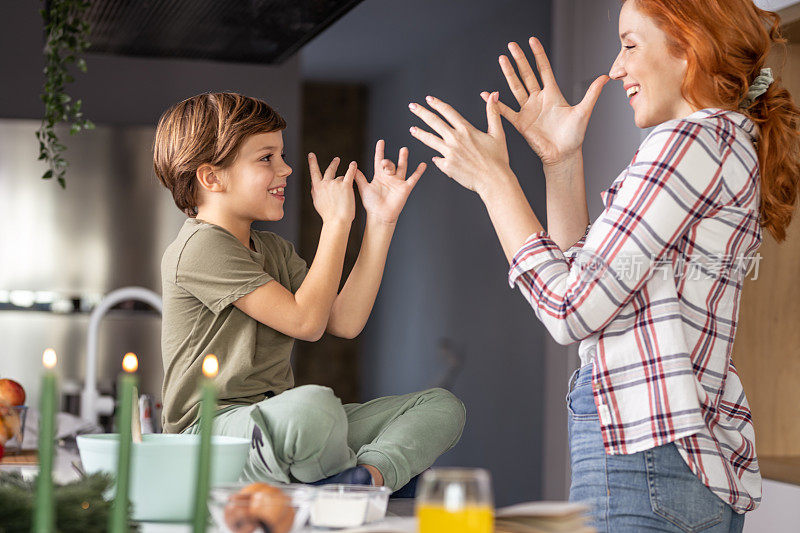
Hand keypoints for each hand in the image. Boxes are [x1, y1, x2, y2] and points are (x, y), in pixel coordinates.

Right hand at [308, 154, 355, 223]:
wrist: (336, 221)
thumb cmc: (328, 215)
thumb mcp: (318, 203)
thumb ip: (316, 192)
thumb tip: (315, 186)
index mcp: (317, 188)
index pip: (314, 173)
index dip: (312, 163)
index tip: (311, 155)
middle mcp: (325, 183)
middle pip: (329, 170)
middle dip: (333, 164)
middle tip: (337, 159)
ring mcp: (335, 183)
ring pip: (341, 177)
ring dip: (344, 183)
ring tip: (345, 194)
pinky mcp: (345, 185)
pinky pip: (350, 173)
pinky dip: (352, 168)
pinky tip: (354, 164)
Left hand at [354, 140, 426, 224]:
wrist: (380, 216)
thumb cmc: (372, 204)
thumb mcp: (364, 188)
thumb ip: (360, 177)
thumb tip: (353, 167)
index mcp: (379, 176)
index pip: (379, 160)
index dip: (380, 151)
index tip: (381, 142)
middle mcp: (389, 177)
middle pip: (390, 164)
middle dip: (388, 162)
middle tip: (385, 163)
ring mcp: (398, 182)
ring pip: (402, 167)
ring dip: (403, 159)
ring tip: (404, 150)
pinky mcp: (405, 188)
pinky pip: (413, 178)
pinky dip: (418, 172)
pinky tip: (423, 165)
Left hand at [408, 93, 511, 195]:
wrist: (494, 180)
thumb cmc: (497, 159)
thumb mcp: (498, 133)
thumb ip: (493, 112)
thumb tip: (493, 95)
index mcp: (466, 130)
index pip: (447, 112)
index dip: (437, 104)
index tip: (428, 99)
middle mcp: (455, 139)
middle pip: (434, 121)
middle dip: (421, 112)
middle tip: (412, 106)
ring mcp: (449, 153)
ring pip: (430, 139)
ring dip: (419, 133)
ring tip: (412, 129)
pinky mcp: (447, 166)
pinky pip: (437, 160)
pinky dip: (436, 158)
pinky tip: (433, 158)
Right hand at [484, 36, 608, 166]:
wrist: (563, 155)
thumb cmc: (574, 136)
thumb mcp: (584, 112)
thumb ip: (592, 94)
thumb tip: (606, 77)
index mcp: (553, 94)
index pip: (544, 69)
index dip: (538, 55)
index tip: (532, 41)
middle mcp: (539, 99)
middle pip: (527, 74)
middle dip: (520, 59)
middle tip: (512, 45)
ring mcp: (528, 110)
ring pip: (516, 87)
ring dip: (509, 74)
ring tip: (502, 59)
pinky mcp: (521, 123)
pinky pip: (506, 111)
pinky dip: (496, 104)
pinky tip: (487, 94)